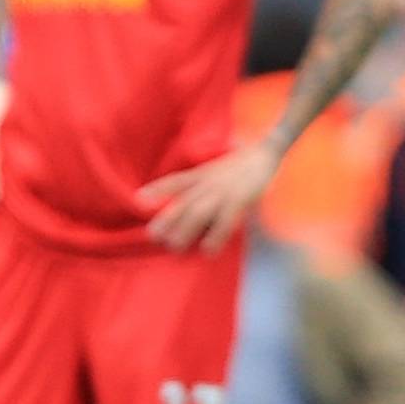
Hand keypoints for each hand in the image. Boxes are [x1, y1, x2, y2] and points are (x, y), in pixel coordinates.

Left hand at [139, 140, 278, 252]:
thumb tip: (189, 198)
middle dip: (167, 219)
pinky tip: (208, 250)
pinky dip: (216, 236)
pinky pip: (225, 221)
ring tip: (175, 247)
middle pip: (183, 202)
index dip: (157, 188)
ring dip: (185, 230)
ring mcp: (222, 191)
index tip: (139, 198)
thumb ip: (202, 181)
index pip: (175, 180)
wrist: (265, 153)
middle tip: (152, 236)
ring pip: (198, 212)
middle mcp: (208, 182)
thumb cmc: (240, 164)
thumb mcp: (215, 169)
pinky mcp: (239, 199)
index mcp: (202, 173)